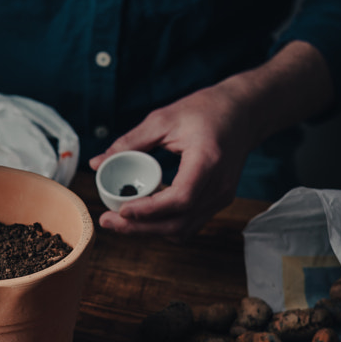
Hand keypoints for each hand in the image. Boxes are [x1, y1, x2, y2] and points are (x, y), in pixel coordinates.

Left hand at [89, 81, 258, 238]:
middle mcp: (219, 186)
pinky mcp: (217, 201)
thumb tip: (97, 163)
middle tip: (108, 222)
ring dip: (150, 231)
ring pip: (183, 229)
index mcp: (208, 162)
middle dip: (140, 228)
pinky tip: (142, 218)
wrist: (243, 113)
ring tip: (120, 222)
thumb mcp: (164, 119)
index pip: (180, 198)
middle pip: (178, 223)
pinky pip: (189, 224)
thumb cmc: (206, 110)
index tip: (121, 210)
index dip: (149, 210)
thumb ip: (130, 142)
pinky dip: (164, 226)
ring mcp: (221, 197)